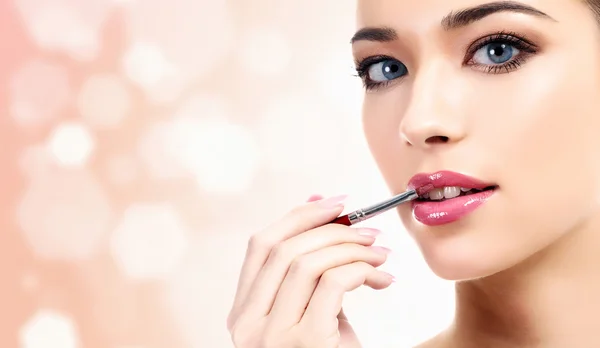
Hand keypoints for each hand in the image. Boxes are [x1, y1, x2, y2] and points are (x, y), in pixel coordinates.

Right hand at [227, 194, 394, 347]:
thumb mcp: (310, 312)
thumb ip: (309, 270)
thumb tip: (319, 204)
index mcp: (243, 313)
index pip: (260, 246)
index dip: (297, 216)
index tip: (335, 204)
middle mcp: (247, 324)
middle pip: (283, 248)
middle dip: (332, 229)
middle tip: (369, 231)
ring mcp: (272, 335)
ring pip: (306, 261)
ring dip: (351, 248)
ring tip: (381, 254)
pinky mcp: (305, 342)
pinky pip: (332, 283)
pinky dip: (361, 270)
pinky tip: (382, 278)